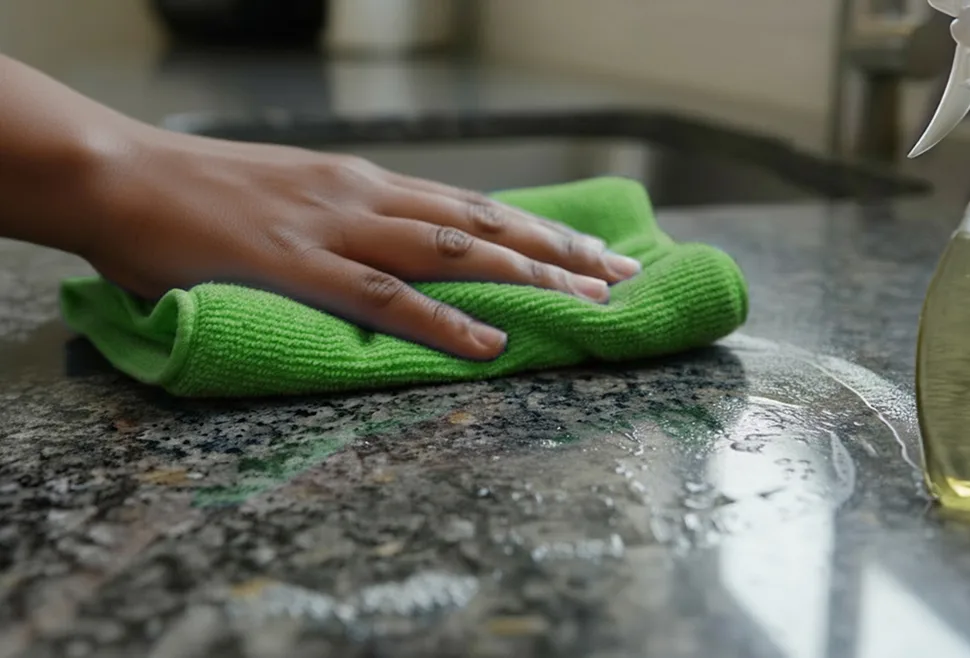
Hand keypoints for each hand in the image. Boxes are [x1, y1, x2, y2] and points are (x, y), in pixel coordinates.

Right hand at [79, 128, 640, 359]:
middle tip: (622, 276)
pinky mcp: (299, 266)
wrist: (122, 176)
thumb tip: (392, 260)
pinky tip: (490, 343)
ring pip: (456, 252)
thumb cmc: (200, 195)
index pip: (474, 205)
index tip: (591, 252)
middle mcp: (367, 197)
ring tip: (587, 304)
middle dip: (560, 252)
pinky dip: (444, 322)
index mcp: (366, 184)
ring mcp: (337, 229)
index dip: (538, 230)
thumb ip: (346, 226)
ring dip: (527, 278)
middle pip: (485, 222)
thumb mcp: (293, 198)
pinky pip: (387, 297)